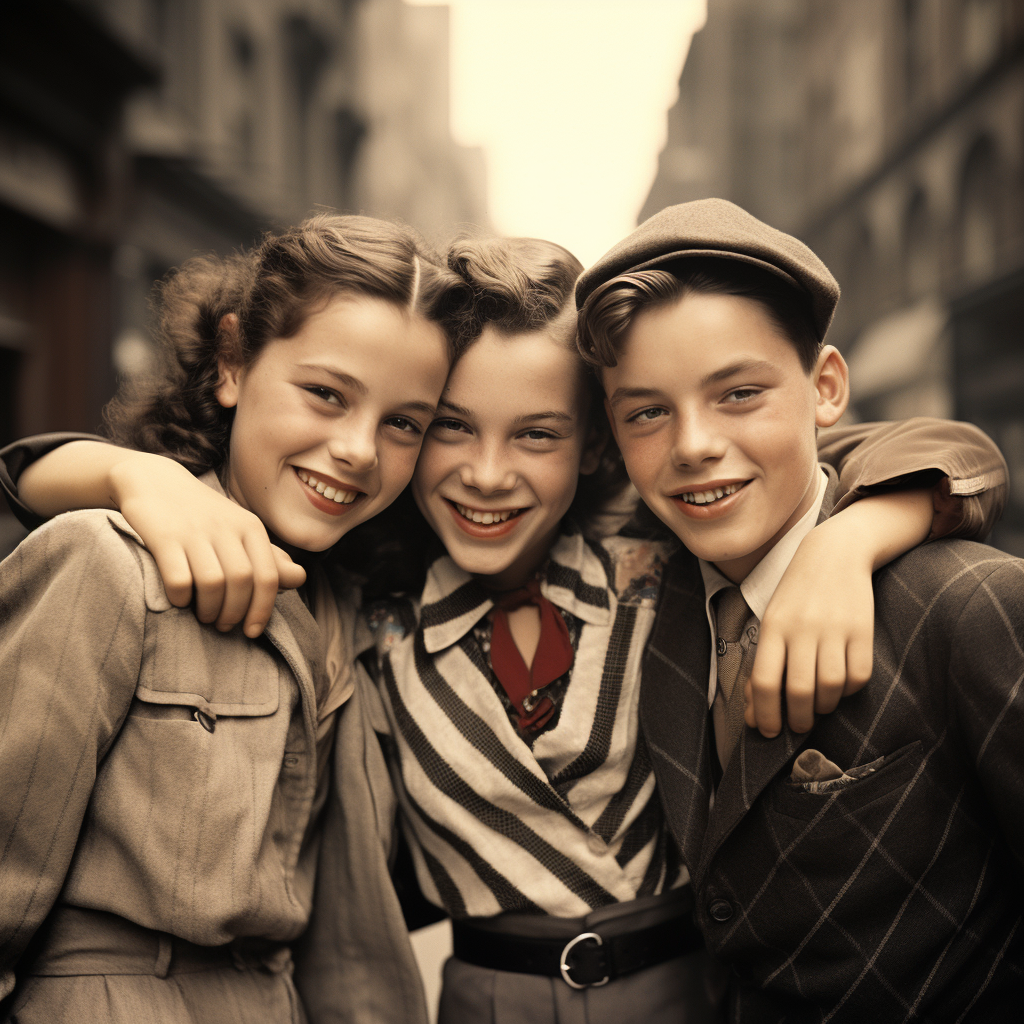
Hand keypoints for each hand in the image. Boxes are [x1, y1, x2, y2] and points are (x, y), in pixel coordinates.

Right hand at [110, 453, 304, 635]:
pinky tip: (180, 600)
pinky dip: (181, 598)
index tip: (251, 631)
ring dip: (209, 609)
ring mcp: (195, 531)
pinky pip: (179, 579)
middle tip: (223, 625)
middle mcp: (227, 527)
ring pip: (214, 583)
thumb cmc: (204, 515)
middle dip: (235, 612)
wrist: (155, 481)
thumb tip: (299, 578)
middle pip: (243, 581)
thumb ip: (269, 556)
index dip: (263, 609)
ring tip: (204, 616)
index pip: (269, 576)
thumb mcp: (240, 530)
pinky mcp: (164, 537)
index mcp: (251, 527)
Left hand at [745, 520, 873, 735]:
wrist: (834, 552)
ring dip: (824, 707)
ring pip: (830, 687)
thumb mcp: (772, 621)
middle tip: (797, 727)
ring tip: (818, 706)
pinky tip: (840, 686)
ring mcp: (834, 628)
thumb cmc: (796, 595)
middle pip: (798, 690)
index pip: (764, 680)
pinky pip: (858, 675)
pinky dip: (849, 690)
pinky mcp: (862, 629)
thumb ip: (763, 663)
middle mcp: (802, 628)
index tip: (767, 731)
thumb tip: (752, 710)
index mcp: (773, 626)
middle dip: (797, 719)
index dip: (764, 713)